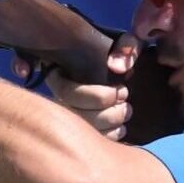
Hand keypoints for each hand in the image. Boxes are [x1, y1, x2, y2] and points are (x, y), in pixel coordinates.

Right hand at [14, 33, 139, 140]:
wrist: (116, 69)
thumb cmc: (114, 54)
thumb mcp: (121, 41)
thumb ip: (125, 47)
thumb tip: (118, 67)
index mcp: (60, 75)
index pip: (68, 93)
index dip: (97, 95)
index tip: (119, 89)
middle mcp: (58, 99)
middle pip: (78, 116)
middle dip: (110, 111)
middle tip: (124, 99)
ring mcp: (67, 117)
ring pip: (87, 131)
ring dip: (113, 122)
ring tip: (125, 109)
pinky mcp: (81, 132)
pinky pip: (94, 141)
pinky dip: (113, 135)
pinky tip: (121, 126)